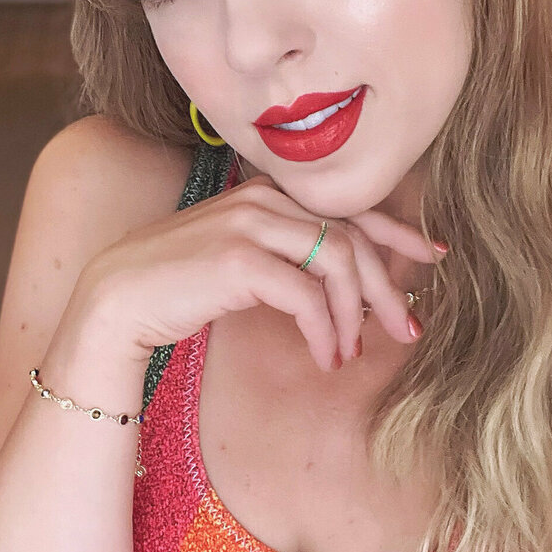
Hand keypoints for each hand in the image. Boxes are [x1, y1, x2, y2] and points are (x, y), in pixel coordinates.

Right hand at [81, 171, 445, 373]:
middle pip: (351, 238)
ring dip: (355, 315)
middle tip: (407, 327)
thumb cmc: (180, 284)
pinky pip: (307, 296)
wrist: (118, 298)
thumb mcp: (242, 260)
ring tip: (350, 352)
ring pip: (338, 263)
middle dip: (387, 286)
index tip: (432, 256)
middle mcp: (264, 200)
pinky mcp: (240, 259)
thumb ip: (288, 258)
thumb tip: (345, 289)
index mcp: (268, 194)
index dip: (397, 233)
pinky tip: (324, 357)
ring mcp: (251, 224)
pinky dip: (324, 330)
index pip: (348, 208)